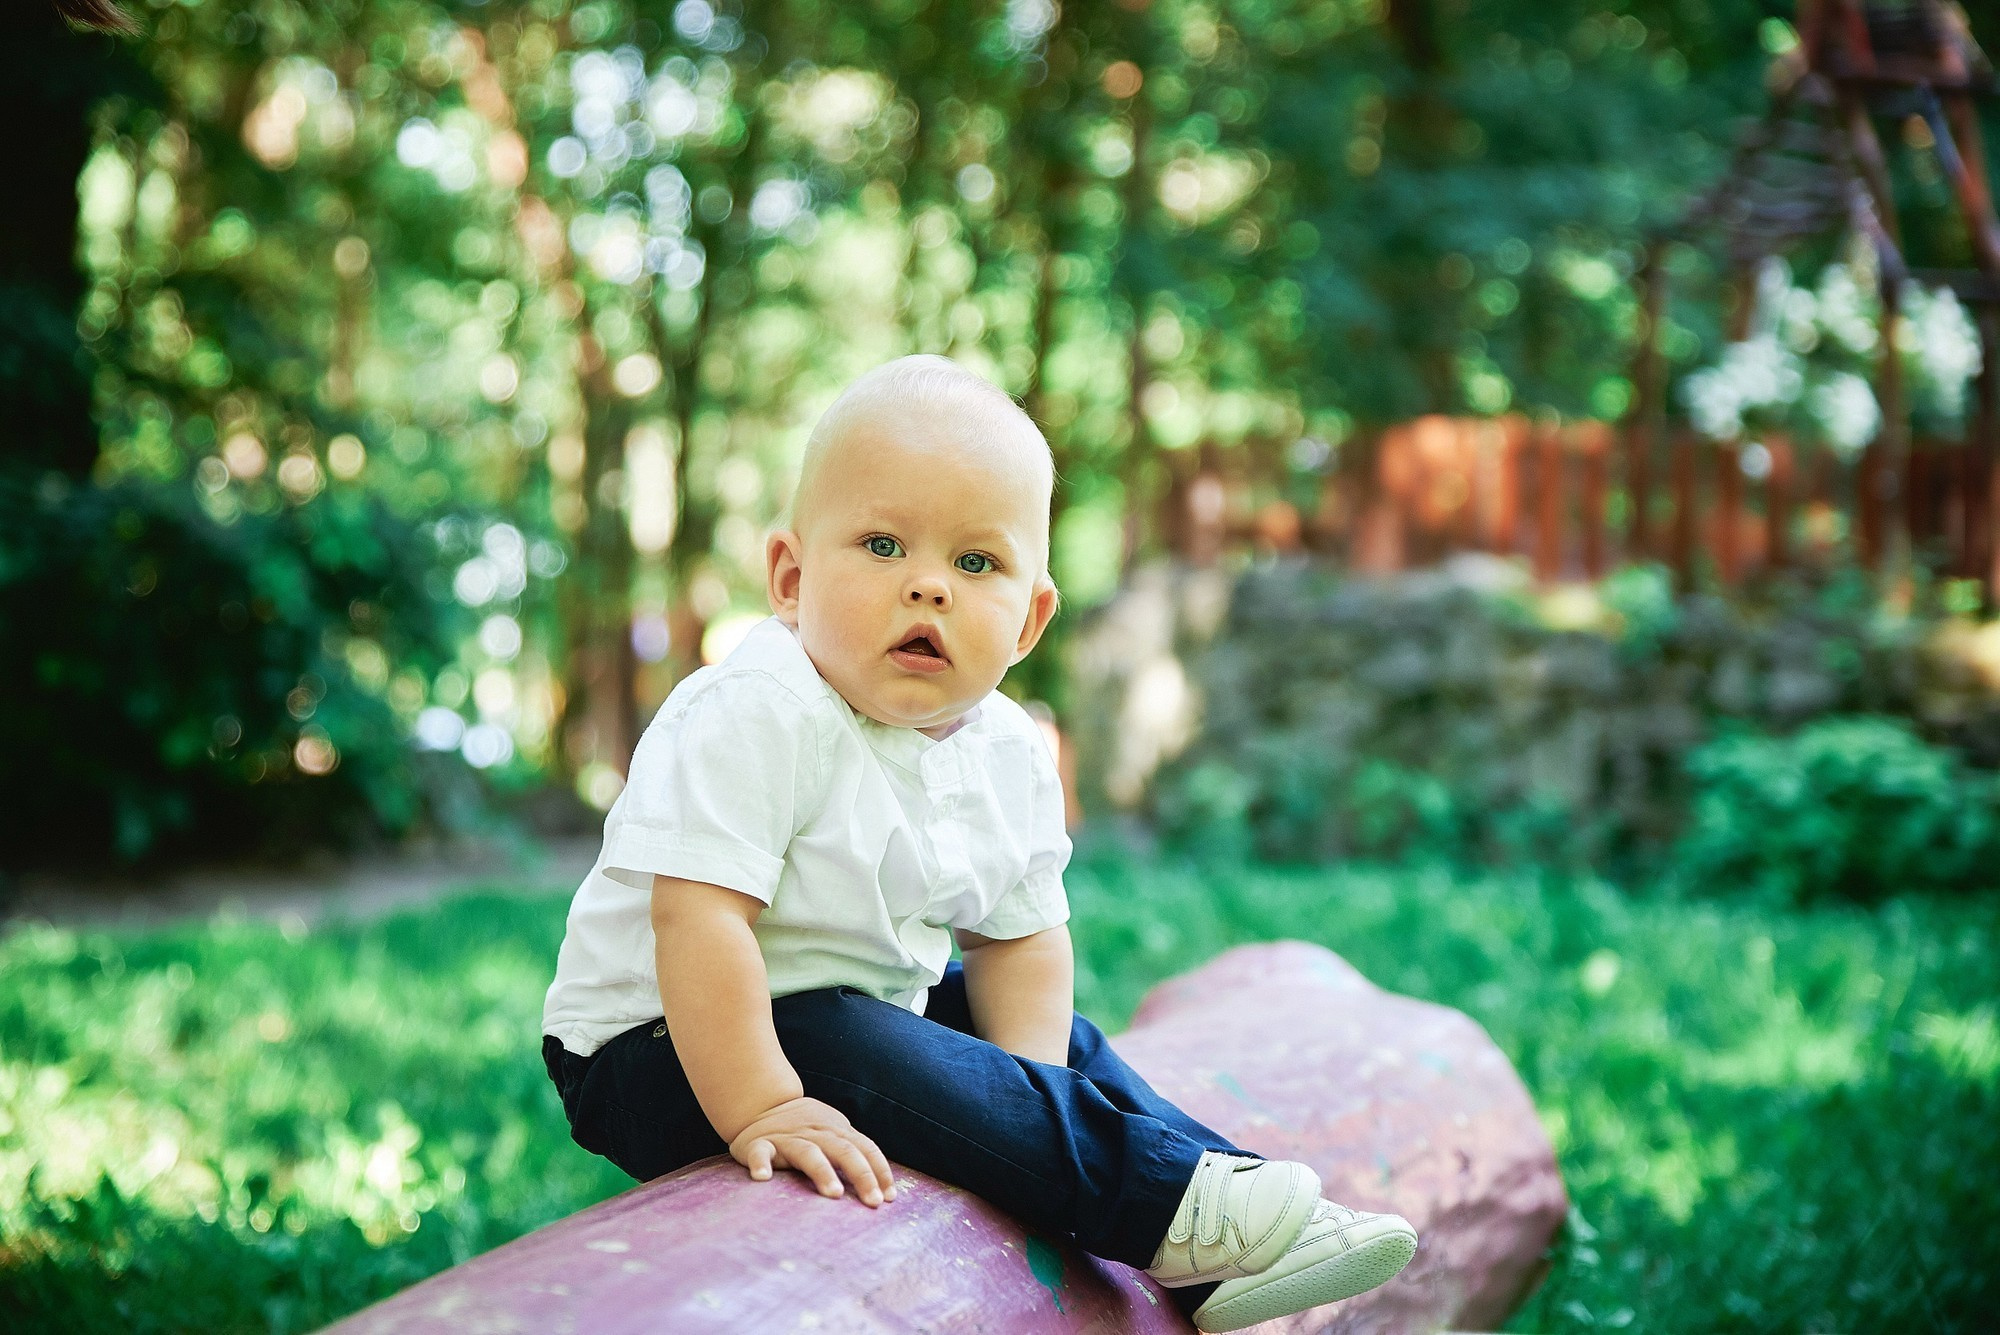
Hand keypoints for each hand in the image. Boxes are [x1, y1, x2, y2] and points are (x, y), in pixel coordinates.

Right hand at [728, 1096, 898, 1206]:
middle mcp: (815, 1133)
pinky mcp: (758, 1144)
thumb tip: (882, 1187)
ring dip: (822, 1172)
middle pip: (843, 1150)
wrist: (761, 1104)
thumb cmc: (805, 1128)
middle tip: (873, 1202)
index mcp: (836, 1131)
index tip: (890, 1197)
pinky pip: (760, 1153)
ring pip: (808, 1153)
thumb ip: (852, 1151)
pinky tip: (763, 1178)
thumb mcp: (832, 1133)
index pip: (865, 1147)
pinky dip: (761, 1164)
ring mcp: (787, 1138)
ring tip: (834, 1194)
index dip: (879, 1170)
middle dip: (862, 1175)